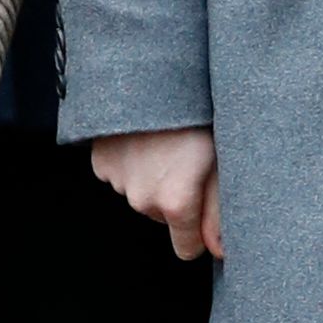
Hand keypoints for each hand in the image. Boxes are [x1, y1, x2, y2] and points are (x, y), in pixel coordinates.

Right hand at [90, 125, 223, 260]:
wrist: (149, 72)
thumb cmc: (196, 113)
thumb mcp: (221, 160)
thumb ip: (220, 212)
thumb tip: (219, 251)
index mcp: (175, 203)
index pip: (186, 249)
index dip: (199, 231)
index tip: (204, 204)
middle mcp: (142, 200)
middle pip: (163, 217)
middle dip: (175, 197)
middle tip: (186, 157)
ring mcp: (118, 181)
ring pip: (142, 194)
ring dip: (152, 178)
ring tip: (164, 141)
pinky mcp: (100, 162)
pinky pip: (121, 175)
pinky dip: (131, 163)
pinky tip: (142, 137)